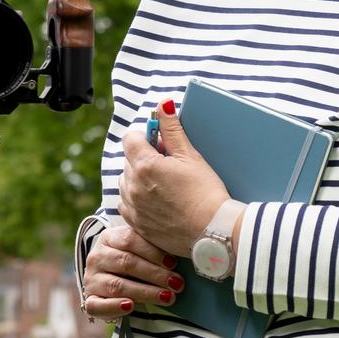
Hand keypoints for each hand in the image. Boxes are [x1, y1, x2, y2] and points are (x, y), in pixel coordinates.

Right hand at [81, 224, 181, 320]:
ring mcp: (91, 279)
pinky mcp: (89, 299)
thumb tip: (181, 249)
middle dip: (155, 274)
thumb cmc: (133, 261)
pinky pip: (97, 305)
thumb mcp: (139, 249)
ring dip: (145, 292)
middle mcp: (96, 257)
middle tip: (177, 283)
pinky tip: (130, 306)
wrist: (111, 277)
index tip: (173, 263)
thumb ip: (152, 247)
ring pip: (117, 285)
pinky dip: (114, 306)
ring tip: (167, 297)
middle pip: (126, 263)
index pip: (129, 240)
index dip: (153, 251)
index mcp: (109, 238)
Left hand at [117, 101, 230, 258]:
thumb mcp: (190, 156)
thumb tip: (163, 104)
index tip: (160, 143)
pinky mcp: (135, 223)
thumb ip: (173, 129)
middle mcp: (132, 185)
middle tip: (169, 166)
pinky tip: (159, 201)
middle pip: (129, 160)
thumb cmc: (206, 193)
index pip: (131, 138)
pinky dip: (138, 199)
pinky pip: (128, 203)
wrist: (212, 232)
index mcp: (144, 165)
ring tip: (166, 186)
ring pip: (126, 182)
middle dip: (145, 158)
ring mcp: (132, 206)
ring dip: (140, 179)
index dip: (146, 137)